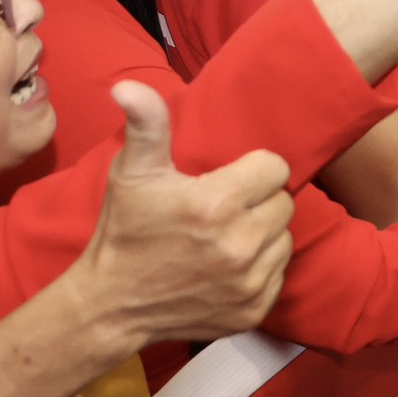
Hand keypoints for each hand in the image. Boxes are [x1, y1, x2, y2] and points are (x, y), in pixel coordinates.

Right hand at [78, 82, 296, 349]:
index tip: (227, 178)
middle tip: (222, 208)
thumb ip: (145, 125)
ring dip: (262, 233)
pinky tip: (227, 266)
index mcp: (216, 204)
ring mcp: (250, 282)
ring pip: (284, 238)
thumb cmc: (125, 232)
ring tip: (224, 236)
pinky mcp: (255, 310)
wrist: (113, 306)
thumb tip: (128, 85)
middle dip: (257, 201)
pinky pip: (279, 273)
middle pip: (283, 203)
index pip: (275, 168)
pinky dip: (261, 267)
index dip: (252, 169)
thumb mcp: (131, 174)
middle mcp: (240, 245)